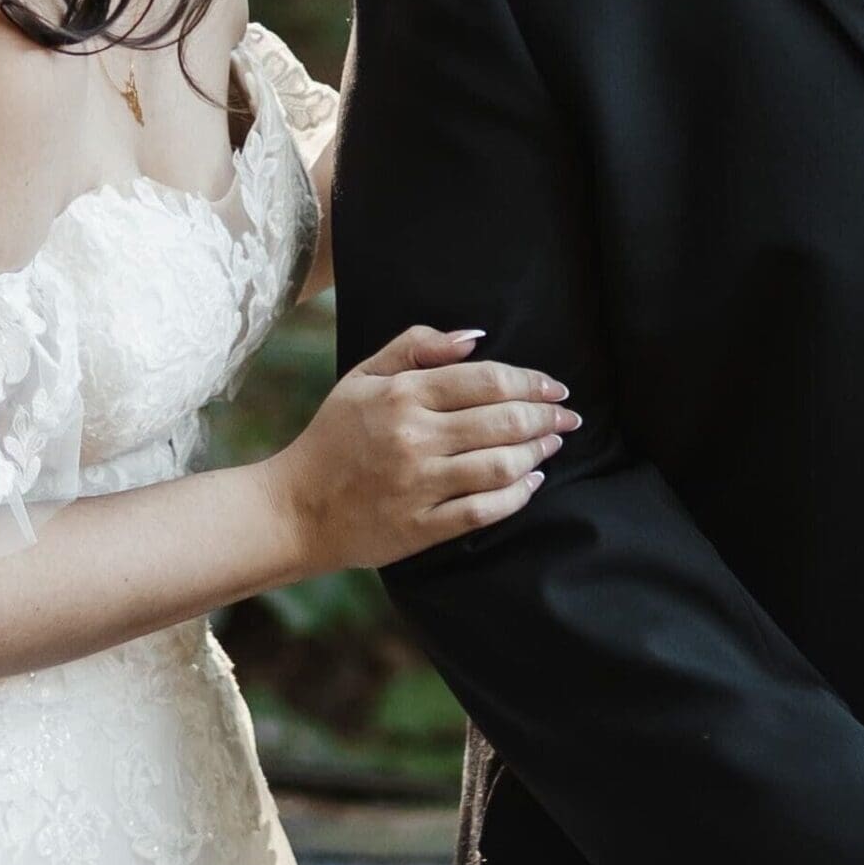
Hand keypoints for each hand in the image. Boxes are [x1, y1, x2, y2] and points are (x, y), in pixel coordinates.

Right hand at [266, 325, 579, 573]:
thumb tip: (474, 337)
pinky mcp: (420, 527)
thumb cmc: (333, 437)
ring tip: (551, 445)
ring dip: (536, 453)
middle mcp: (413, 438)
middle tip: (568, 417)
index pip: (485, 380)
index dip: (531, 381)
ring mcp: (418, 485)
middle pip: (501, 420)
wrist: (296, 508)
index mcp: (401, 395)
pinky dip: (516, 495)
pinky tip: (532, 483)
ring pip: (499, 465)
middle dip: (545, 416)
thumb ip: (416, 348)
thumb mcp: (362, 376)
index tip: (555, 387)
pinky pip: (483, 510)